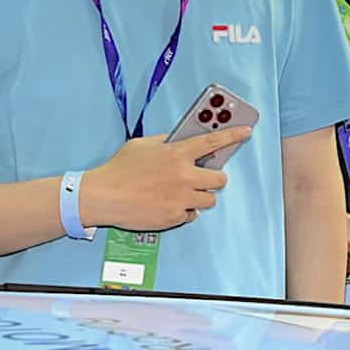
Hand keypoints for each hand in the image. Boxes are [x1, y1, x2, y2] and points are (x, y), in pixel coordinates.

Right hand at [84, 128, 246, 232]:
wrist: (103, 196)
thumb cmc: (119, 169)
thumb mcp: (142, 145)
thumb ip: (165, 141)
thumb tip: (179, 141)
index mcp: (176, 154)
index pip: (212, 142)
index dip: (233, 136)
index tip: (246, 132)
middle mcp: (183, 176)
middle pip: (220, 179)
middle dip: (214, 178)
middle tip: (203, 177)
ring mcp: (181, 198)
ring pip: (210, 200)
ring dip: (201, 196)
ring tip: (183, 193)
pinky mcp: (174, 217)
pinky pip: (192, 214)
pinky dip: (185, 210)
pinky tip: (170, 204)